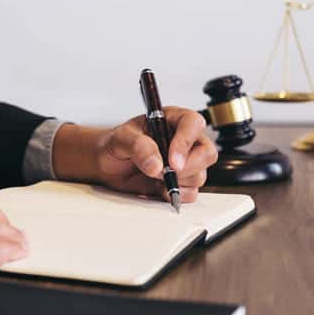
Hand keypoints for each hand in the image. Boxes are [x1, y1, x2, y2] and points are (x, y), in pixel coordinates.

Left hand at [52, 107, 217, 202]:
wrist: (107, 166)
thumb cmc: (115, 145)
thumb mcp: (120, 139)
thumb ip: (138, 146)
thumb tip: (156, 165)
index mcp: (172, 120)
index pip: (193, 123)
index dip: (186, 142)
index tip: (172, 161)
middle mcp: (183, 140)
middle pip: (206, 152)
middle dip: (187, 167)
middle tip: (163, 173)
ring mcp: (185, 162)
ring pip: (200, 174)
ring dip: (178, 182)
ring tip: (154, 178)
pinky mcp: (180, 182)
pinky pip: (191, 192)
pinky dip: (176, 194)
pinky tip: (159, 188)